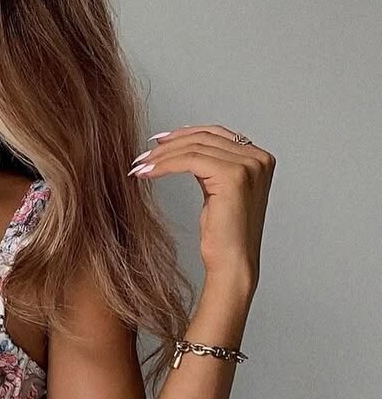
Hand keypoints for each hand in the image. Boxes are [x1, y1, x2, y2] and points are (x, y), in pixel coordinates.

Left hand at [128, 123, 274, 292]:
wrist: (232, 263)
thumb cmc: (223, 236)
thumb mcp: (217, 193)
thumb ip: (211, 168)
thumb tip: (186, 149)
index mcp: (258, 159)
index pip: (215, 134)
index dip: (184, 134)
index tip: (158, 143)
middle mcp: (258, 159)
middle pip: (204, 138)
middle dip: (169, 145)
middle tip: (143, 156)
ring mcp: (249, 166)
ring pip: (195, 148)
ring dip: (162, 156)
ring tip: (140, 166)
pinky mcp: (233, 176)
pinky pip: (190, 160)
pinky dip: (165, 165)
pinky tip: (147, 173)